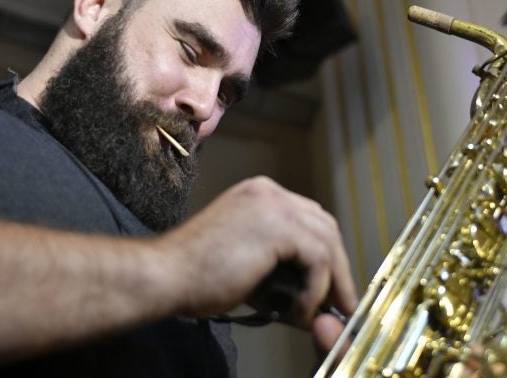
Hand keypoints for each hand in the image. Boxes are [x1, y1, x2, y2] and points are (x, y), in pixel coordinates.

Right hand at [157, 176, 357, 327]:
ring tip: (324, 314)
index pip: (309, 220)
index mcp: (260, 195)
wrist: (165, 275)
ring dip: (331, 283)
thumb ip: (280, 268)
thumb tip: (313, 295)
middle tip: (341, 304)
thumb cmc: (196, 276)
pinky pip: (318, 259)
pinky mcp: (278, 226)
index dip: (325, 254)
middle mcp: (269, 192)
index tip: (333, 286)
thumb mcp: (247, 262)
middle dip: (337, 268)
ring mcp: (274, 204)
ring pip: (327, 242)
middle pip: (324, 226)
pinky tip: (300, 312)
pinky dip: (316, 289)